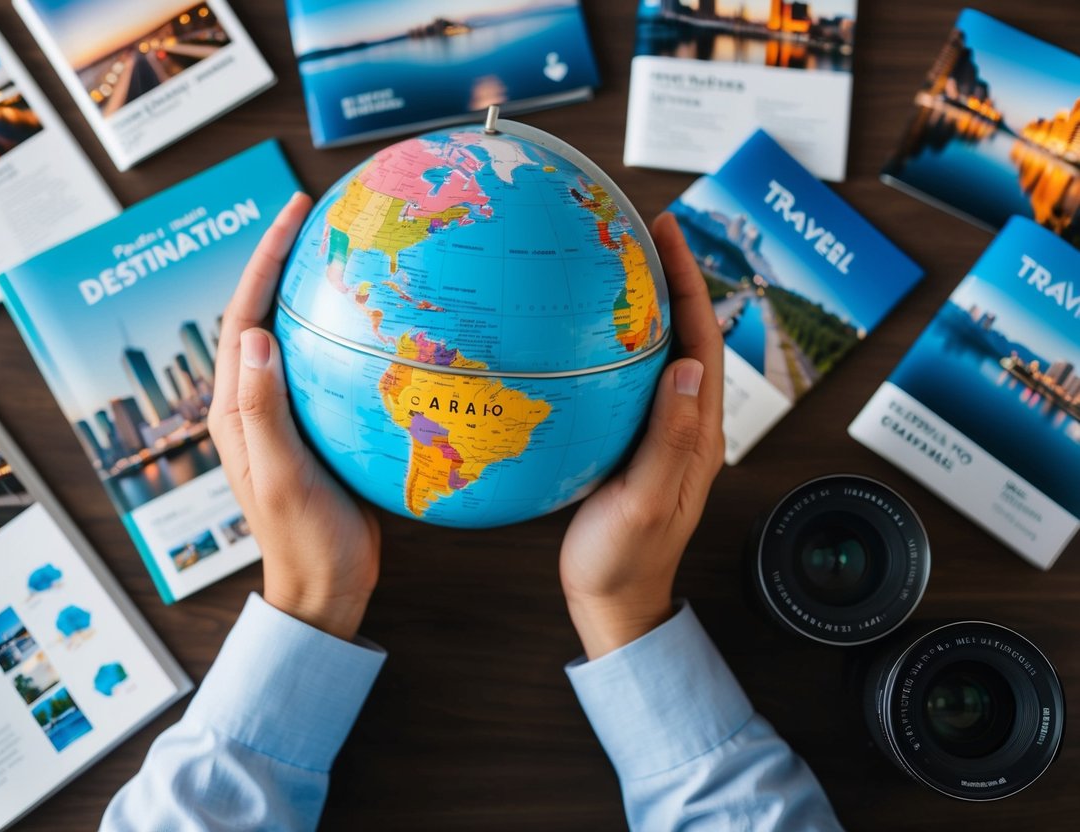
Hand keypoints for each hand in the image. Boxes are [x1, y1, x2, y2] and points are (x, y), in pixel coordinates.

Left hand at [209, 193, 380, 640]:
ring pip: (291, 336)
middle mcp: (253, 403)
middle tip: (314, 216)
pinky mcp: (313, 427)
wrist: (326, 588)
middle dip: (281, 261)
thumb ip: (264, 409)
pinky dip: (338, 332)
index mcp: (235, 409)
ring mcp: (283, 415)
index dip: (263, 261)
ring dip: (307, 290)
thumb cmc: (304, 539)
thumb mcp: (284, 475)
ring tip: (340, 250)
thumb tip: (255, 334)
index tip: (292, 214)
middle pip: (261, 315)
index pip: (243, 317)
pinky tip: (372, 321)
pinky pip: (321, 365)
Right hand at [560, 212, 724, 659]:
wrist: (613, 603)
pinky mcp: (634, 443)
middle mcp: (686, 425)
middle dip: (672, 279)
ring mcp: (661, 434)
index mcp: (697, 434)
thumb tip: (690, 365)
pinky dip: (621, 341)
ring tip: (620, 263)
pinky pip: (634, 378)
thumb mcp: (645, 500)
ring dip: (649, 305)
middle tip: (643, 231)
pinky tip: (591, 331)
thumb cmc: (625, 559)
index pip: (701, 340)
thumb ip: (670, 437)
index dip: (687, 282)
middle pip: (688, 336)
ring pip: (662, 353)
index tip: (666, 232)